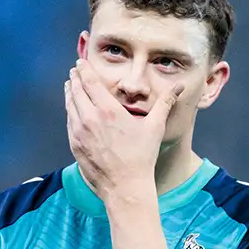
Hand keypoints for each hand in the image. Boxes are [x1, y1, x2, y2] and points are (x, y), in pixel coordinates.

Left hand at [65, 60, 183, 200]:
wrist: (125, 186)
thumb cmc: (142, 156)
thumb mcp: (155, 127)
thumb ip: (165, 102)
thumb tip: (179, 86)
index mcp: (108, 110)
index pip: (90, 82)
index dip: (84, 70)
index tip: (81, 62)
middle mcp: (90, 118)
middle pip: (77, 90)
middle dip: (75, 78)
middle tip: (75, 70)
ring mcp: (79, 132)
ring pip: (70, 105)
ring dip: (70, 92)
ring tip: (70, 85)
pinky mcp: (75, 144)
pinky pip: (69, 122)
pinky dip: (69, 111)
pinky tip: (72, 109)